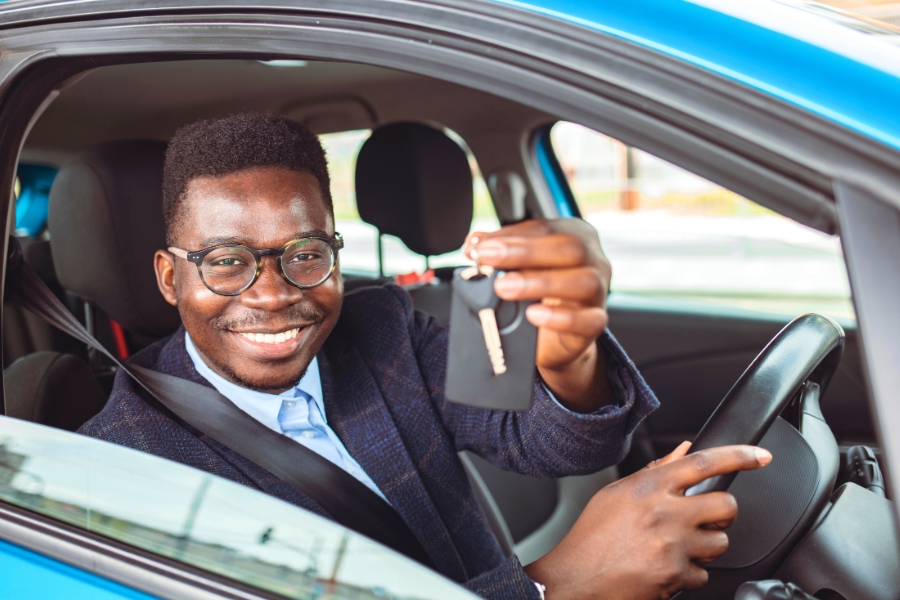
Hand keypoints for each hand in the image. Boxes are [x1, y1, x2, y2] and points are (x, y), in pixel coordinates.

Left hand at [465, 219, 611, 410]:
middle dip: (524, 252)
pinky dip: (560, 317)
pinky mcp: (596, 322)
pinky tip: (534, 315)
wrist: (556, 338)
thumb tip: (474, 244)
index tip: (481, 246)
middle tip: (488, 258)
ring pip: (582, 282)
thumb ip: (500, 253)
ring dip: (540, 282)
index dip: (511, 235)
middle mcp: (593, 259)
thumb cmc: (540, 292)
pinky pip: (588, 320)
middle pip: (569, 248)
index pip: (544, 228)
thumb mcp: (520, 268)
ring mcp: (599, 291)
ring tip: (504, 287)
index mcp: (575, 235)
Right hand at [524, 444, 772, 599]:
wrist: (575, 578)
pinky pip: (704, 574)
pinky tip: (666, 568)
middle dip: (722, 514)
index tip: (760, 457)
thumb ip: (655, 471)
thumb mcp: (617, 493)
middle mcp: (664, 512)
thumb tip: (684, 451)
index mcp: (649, 486)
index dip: (738, 456)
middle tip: (705, 520)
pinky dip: (689, 574)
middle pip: (725, 505)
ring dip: (706, 547)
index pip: (703, 463)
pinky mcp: (675, 575)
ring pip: (720, 543)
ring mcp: (672, 545)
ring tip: (677, 548)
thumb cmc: (593, 535)